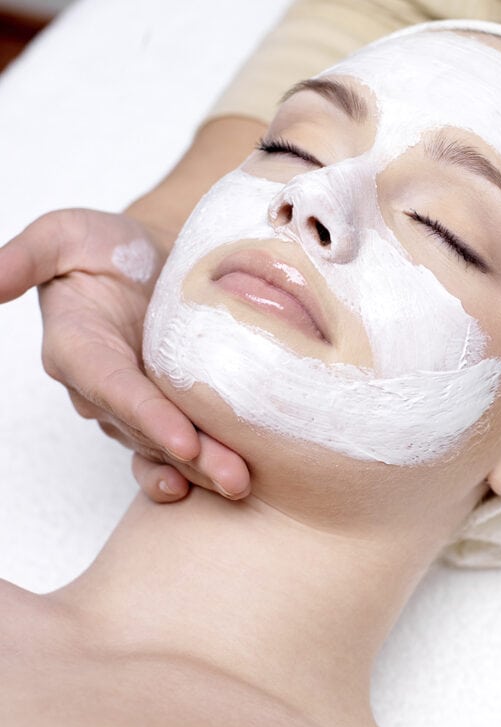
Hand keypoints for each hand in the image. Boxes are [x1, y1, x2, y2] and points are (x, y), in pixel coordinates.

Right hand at [0, 208, 250, 499]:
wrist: (148, 260)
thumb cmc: (106, 245)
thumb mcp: (64, 234)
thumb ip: (28, 257)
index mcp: (77, 348)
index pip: (114, 388)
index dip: (147, 416)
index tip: (184, 441)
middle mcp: (102, 387)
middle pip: (146, 429)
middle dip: (190, 457)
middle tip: (234, 479)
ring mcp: (133, 403)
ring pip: (164, 445)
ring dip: (203, 468)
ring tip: (238, 484)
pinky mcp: (161, 408)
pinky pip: (170, 447)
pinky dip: (192, 468)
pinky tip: (214, 484)